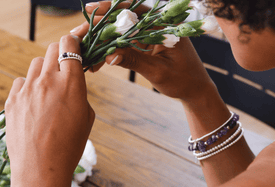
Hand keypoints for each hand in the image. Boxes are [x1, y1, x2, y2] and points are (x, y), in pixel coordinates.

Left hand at [5, 35, 94, 186]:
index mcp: (70, 83)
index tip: (75, 48)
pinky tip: (35, 103)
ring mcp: (26, 89)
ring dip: (44, 71)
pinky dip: (29, 87)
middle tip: (64, 69)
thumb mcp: (87, 118)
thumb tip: (71, 84)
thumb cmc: (70, 147)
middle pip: (51, 49)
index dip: (73, 43)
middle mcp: (46, 80)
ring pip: (35, 65)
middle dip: (60, 54)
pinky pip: (20, 82)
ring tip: (49, 91)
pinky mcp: (12, 100)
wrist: (41, 169)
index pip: (69, 44)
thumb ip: (80, 93)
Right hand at [72, 1, 214, 102]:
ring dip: (104, 40)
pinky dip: (114, 50)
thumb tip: (109, 56)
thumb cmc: (182, 80)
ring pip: (123, 32)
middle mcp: (157, 26)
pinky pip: (127, 44)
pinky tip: (100, 58)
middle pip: (124, 20)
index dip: (110, 8)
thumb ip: (135, 61)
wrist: (194, 89)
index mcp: (164, 25)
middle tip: (80, 33)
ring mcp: (151, 35)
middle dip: (101, 26)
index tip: (91, 9)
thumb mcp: (158, 72)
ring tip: (86, 48)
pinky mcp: (148, 45)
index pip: (134, 9)